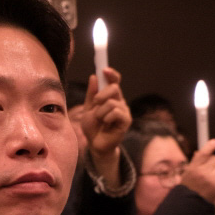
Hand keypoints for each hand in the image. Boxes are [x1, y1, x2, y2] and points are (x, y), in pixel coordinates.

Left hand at [81, 67, 131, 181]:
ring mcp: (124, 111)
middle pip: (114, 88)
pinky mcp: (126, 121)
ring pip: (112, 102)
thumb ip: (91, 94)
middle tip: (95, 104)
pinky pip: (116, 112)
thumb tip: (94, 76)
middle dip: (101, 95)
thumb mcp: (87, 108)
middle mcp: (120, 101)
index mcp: (111, 97)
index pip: (115, 81)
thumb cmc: (92, 127)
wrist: (95, 144)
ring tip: (100, 120)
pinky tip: (106, 124)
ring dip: (100, 111)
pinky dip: (106, 117)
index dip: (111, 74)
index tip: (104, 70)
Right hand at [181, 138, 214, 202]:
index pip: (203, 153)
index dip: (210, 146)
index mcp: (193, 168)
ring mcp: (212, 179)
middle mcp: (203, 172)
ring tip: (213, 179)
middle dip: (213, 164)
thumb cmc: (189, 188)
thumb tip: (202, 151)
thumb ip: (195, 162)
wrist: (190, 205)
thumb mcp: (187, 174)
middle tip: (209, 171)